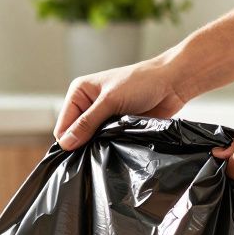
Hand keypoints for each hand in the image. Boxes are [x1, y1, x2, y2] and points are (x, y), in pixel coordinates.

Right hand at [54, 56, 188, 150]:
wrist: (171, 84)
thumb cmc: (141, 83)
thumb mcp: (110, 101)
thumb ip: (87, 123)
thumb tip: (66, 144)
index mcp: (79, 93)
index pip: (63, 124)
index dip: (69, 139)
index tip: (78, 151)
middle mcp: (88, 105)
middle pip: (75, 134)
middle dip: (83, 143)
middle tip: (97, 148)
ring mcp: (102, 117)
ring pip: (90, 141)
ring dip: (98, 145)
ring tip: (109, 145)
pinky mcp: (116, 127)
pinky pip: (105, 143)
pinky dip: (109, 146)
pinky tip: (116, 147)